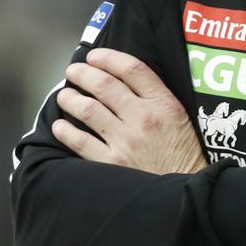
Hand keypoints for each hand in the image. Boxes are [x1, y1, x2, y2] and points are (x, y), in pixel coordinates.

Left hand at [52, 47, 206, 174]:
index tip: (95, 56)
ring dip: (70, 98)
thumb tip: (125, 79)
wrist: (185, 189)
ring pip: (87, 109)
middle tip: (73, 71)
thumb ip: (157, 97)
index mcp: (163, 104)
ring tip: (64, 95)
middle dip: (83, 74)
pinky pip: (79, 141)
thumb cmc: (183, 153)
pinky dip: (65, 130)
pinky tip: (61, 125)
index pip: (132, 69)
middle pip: (105, 85)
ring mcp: (125, 140)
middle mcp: (143, 118)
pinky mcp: (111, 163)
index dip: (109, 57)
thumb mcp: (179, 117)